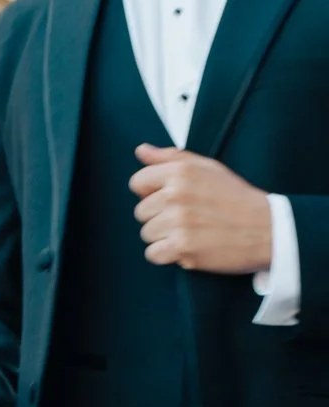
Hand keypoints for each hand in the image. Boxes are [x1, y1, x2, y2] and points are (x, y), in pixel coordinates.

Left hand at [130, 145, 271, 273]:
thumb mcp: (208, 168)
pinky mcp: (182, 247)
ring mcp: (178, 221)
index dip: (151, 193)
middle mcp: (176, 194)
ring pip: (147, 234)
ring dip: (164, 237)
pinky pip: (153, 254)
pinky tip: (187, 249)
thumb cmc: (237, 198)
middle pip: (141, 211)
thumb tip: (141, 150)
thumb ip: (171, 157)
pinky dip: (167, 256)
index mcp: (180, 172)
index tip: (171, 200)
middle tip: (187, 219)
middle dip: (159, 217)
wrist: (268, 230)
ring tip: (191, 233)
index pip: (137, 182)